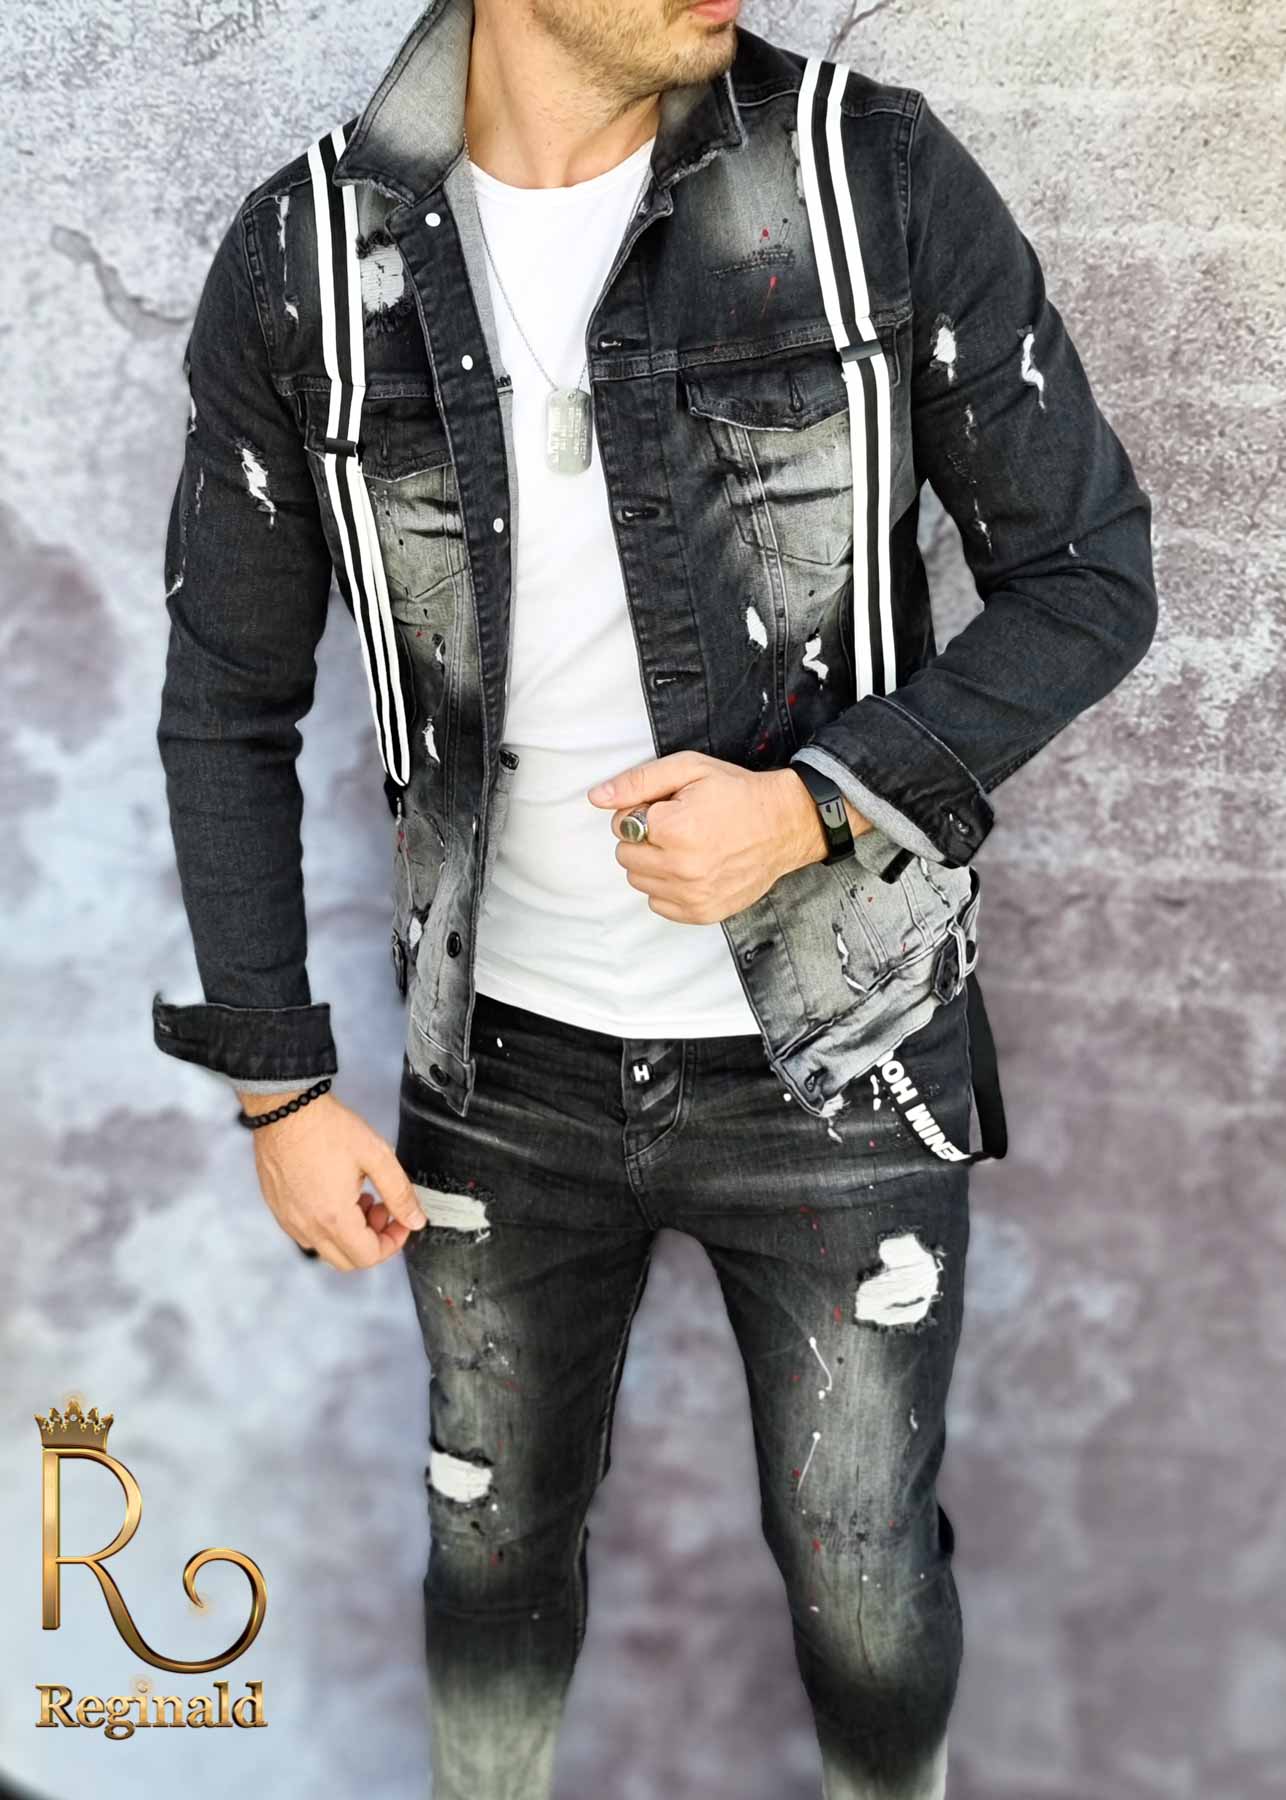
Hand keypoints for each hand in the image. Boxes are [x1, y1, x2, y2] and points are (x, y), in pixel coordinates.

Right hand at [239, 1089, 426, 1270]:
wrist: (284, 1108)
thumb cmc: (327, 1128)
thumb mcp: (376, 1155)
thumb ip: (399, 1193)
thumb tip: (416, 1221)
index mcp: (333, 1217)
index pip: (369, 1257)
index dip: (393, 1243)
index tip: (401, 1220)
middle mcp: (306, 1226)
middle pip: (348, 1261)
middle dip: (373, 1241)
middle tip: (382, 1209)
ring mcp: (288, 1220)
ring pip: (326, 1249)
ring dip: (350, 1234)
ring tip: (360, 1198)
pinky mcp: (278, 1209)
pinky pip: (307, 1234)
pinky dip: (328, 1225)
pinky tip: (336, 1194)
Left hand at [586, 751, 872, 924]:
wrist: (784, 825)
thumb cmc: (736, 793)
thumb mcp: (688, 769)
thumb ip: (638, 782)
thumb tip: (596, 797)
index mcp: (673, 829)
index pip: (621, 824)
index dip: (642, 811)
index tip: (669, 808)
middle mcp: (680, 867)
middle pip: (625, 855)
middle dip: (643, 839)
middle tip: (677, 827)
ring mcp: (692, 894)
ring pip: (638, 880)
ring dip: (653, 863)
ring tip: (686, 847)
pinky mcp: (702, 912)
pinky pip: (657, 904)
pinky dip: (667, 887)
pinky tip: (691, 869)